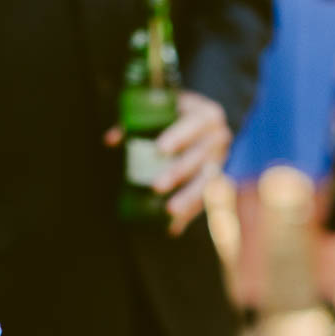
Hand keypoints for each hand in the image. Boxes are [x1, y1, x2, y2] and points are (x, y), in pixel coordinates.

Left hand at [107, 91, 228, 234]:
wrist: (203, 124)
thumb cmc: (176, 115)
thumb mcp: (160, 109)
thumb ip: (135, 122)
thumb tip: (111, 140)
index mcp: (207, 115)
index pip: (195, 124)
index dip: (178, 136)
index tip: (159, 149)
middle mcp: (220, 138)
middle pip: (200, 157)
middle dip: (178, 172)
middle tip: (156, 186)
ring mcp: (222, 161)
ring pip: (208, 182)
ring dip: (189, 198)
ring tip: (170, 211)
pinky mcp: (222, 182)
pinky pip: (208, 200)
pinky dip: (191, 214)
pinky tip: (175, 226)